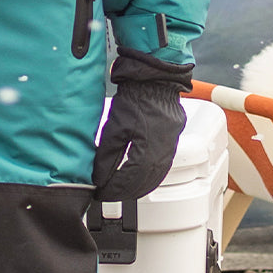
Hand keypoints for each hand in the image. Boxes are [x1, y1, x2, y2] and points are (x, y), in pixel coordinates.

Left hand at [92, 53, 190, 200]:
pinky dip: (150, 175)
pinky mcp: (173, 139)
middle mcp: (163, 150)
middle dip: (126, 191)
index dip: (115, 188)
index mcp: (148, 147)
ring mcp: (170, 145)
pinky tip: (140, 176)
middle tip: (110, 194)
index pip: (130, 178)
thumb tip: (99, 176)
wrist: (155, 78)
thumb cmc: (135, 97)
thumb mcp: (115, 126)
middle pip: (145, 181)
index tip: (102, 193)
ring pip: (156, 175)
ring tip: (123, 190)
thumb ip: (107, 154)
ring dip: (139, 186)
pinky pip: (163, 165)